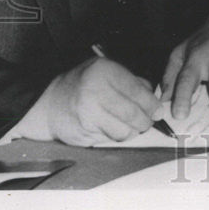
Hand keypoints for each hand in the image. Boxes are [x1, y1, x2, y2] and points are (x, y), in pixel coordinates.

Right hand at [26, 57, 159, 145]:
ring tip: (132, 126)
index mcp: (103, 71)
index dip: (151, 104)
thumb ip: (131, 81)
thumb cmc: (82, 86)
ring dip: (133, 131)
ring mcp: (88, 112)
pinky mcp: (84, 131)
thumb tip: (154, 99)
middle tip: (148, 121)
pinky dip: (119, 136)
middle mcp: (94, 90)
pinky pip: (112, 138)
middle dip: (145, 121)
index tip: (158, 111)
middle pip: (132, 113)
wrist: (50, 105)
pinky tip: (115, 128)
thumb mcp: (106, 72)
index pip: (136, 91)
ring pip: (124, 130)